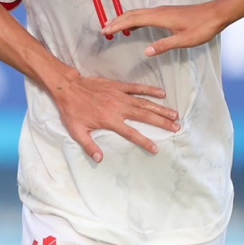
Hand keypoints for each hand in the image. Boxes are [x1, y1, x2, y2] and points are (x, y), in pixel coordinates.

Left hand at [50, 74, 179, 160]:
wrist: (67, 88)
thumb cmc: (72, 111)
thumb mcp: (77, 131)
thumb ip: (89, 145)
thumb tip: (100, 159)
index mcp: (109, 120)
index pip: (131, 133)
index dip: (144, 141)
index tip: (156, 148)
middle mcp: (118, 108)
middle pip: (144, 116)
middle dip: (162, 122)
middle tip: (176, 127)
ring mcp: (119, 95)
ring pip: (144, 103)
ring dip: (160, 108)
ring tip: (174, 114)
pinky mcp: (118, 86)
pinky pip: (137, 87)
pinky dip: (150, 90)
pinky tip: (162, 93)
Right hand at [102, 0, 225, 56]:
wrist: (216, 13)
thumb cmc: (202, 27)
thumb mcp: (184, 40)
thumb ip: (164, 45)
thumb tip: (146, 51)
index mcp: (160, 17)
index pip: (133, 20)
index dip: (118, 25)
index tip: (105, 30)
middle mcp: (158, 11)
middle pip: (132, 14)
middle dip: (116, 21)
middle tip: (103, 29)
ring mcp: (162, 11)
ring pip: (138, 13)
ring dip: (124, 19)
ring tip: (113, 26)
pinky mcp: (167, 13)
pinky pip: (145, 14)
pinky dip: (134, 19)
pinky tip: (134, 25)